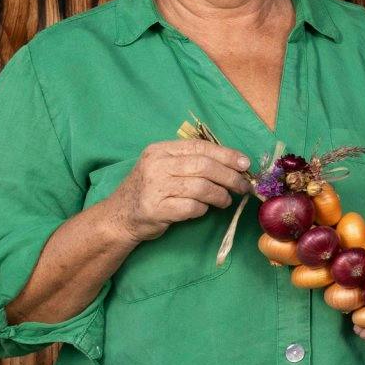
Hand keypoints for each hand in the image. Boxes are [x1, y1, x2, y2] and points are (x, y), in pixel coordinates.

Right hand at [102, 140, 250, 243]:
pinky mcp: (156, 209)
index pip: (200, 147)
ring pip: (201, 187)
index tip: (245, 164)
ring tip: (225, 200)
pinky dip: (203, 209)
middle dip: (230, 176)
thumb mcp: (165, 168)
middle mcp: (156, 165)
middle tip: (243, 186)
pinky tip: (203, 209)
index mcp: (160, 150)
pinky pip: (191, 207)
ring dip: (220, 195)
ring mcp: (155, 187)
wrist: (118, 217)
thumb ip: (191, 162)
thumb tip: (235, 164)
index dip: (227, 155)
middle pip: (205, 166)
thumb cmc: (150, 190)